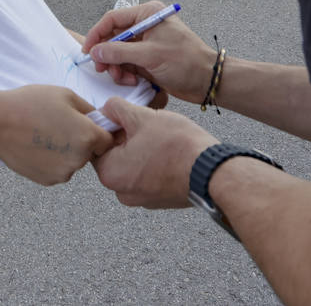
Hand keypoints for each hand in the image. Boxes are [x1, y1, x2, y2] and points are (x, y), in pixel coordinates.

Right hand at [0, 85, 113, 185]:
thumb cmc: (30, 105)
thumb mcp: (65, 95)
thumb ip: (89, 109)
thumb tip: (100, 119)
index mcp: (88, 136)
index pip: (108, 140)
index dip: (98, 131)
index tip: (84, 124)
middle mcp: (80, 159)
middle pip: (90, 152)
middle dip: (80, 141)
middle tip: (58, 125)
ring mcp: (64, 172)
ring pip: (74, 162)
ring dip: (66, 152)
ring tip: (44, 135)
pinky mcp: (49, 180)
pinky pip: (59, 170)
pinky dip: (52, 161)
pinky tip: (37, 146)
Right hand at [82, 1, 216, 102]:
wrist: (207, 81)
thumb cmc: (185, 62)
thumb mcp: (150, 56)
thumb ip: (119, 52)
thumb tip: (95, 51)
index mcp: (147, 14)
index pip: (113, 19)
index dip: (97, 34)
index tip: (88, 51)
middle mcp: (145, 25)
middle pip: (113, 37)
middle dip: (107, 55)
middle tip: (103, 69)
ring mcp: (146, 43)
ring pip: (118, 53)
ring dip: (117, 67)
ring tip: (124, 79)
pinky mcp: (148, 58)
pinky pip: (127, 63)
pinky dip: (126, 73)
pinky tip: (133, 81)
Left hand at [94, 97, 219, 207]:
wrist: (213, 172)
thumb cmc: (178, 146)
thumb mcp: (143, 117)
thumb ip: (118, 110)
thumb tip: (107, 108)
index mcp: (110, 174)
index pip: (97, 145)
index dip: (110, 127)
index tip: (124, 118)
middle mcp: (122, 192)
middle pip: (114, 157)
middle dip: (126, 139)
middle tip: (144, 125)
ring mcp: (142, 200)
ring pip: (132, 166)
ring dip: (141, 151)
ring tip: (159, 137)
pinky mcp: (159, 201)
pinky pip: (148, 177)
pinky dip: (153, 164)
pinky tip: (168, 151)